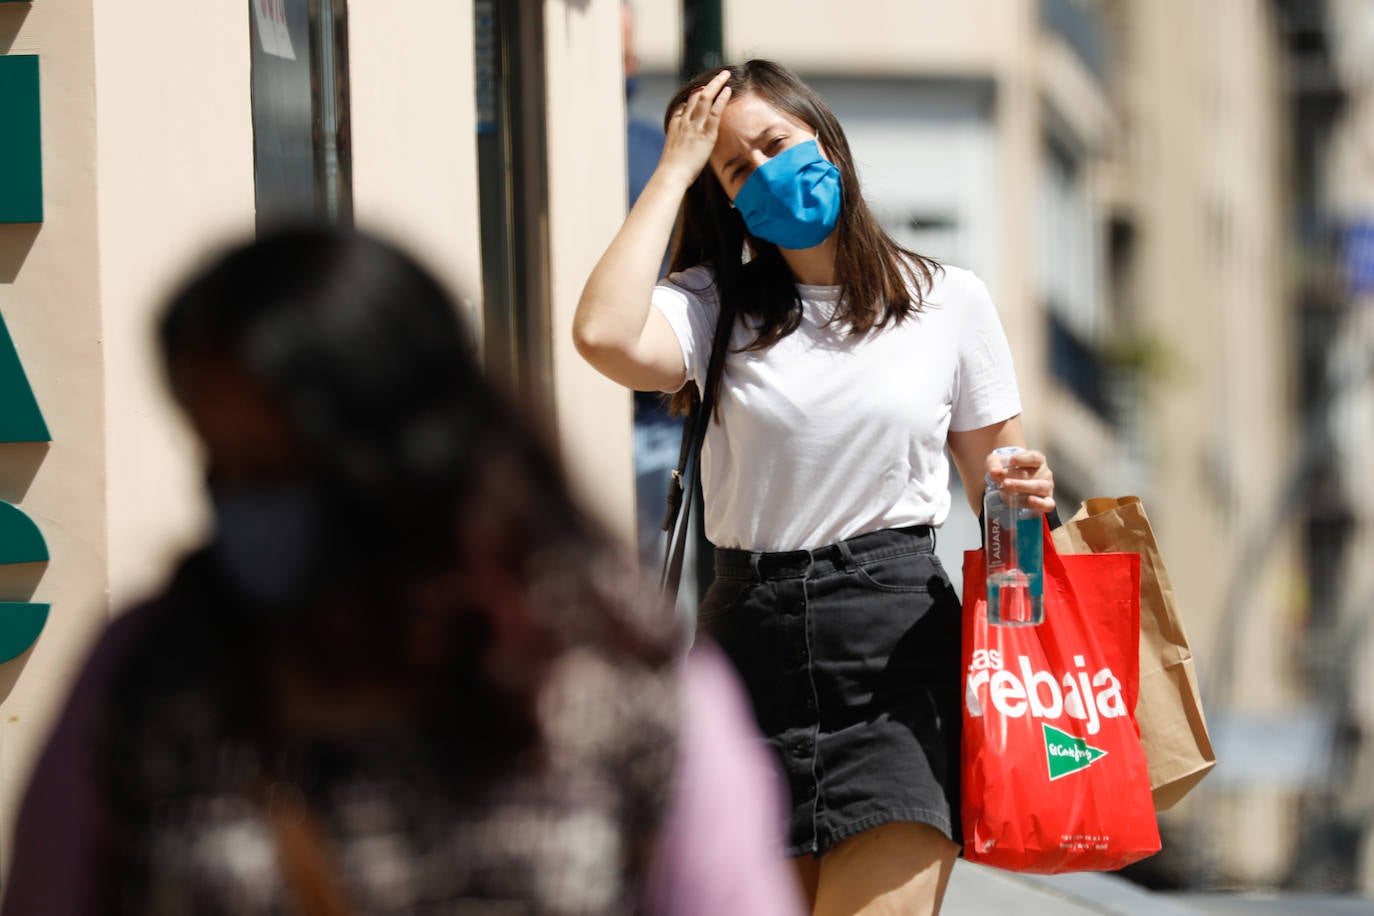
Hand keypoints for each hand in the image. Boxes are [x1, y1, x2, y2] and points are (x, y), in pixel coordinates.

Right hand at [657, 71, 731, 187]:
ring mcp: (695, 126)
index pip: (683, 106)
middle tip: (717, 76)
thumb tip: (682, 153)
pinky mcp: (706, 134)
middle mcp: (684, 121)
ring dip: (716, 84)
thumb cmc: (671, 171)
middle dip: (707, 84)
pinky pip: (715, 112)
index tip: (700, 91)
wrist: (671, 174)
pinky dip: (721, 99)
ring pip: (705, 98)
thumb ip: (679, 147)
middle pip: (695, 96)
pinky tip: (728, 90)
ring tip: (725, 75)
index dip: (692, 97)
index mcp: (675, 126)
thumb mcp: (672, 154)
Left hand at [986, 449, 1054, 513]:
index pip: (1034, 457)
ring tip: (1007, 486)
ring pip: (1039, 487)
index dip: (1023, 459)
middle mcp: (1045, 473)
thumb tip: (993, 471)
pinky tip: (1030, 500)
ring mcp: (1047, 488)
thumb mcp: (997, 462)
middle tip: (1002, 479)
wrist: (1011, 484)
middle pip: (1033, 474)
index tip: (1011, 461)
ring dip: (1022, 486)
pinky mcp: (1046, 502)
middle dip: (1015, 476)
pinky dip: (1040, 502)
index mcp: (1038, 460)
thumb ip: (993, 464)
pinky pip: (1048, 504)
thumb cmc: (1006, 469)